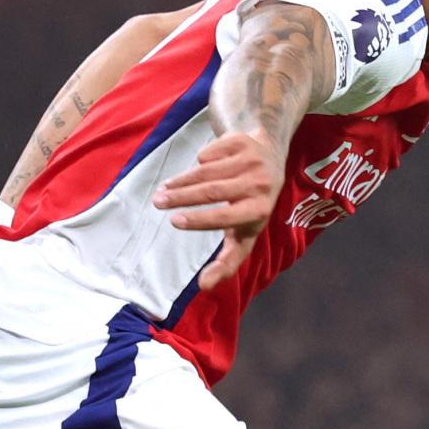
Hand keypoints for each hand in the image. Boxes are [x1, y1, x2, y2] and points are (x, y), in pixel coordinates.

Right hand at [154, 129, 283, 290]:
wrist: (269, 158)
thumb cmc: (252, 205)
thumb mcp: (245, 234)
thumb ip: (227, 262)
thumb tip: (204, 287)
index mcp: (259, 210)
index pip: (226, 217)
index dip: (199, 220)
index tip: (174, 221)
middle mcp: (258, 184)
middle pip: (213, 191)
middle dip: (181, 197)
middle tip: (158, 202)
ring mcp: (251, 160)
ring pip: (207, 170)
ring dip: (181, 180)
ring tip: (164, 189)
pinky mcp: (242, 141)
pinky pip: (210, 152)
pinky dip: (199, 161)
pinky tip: (197, 169)